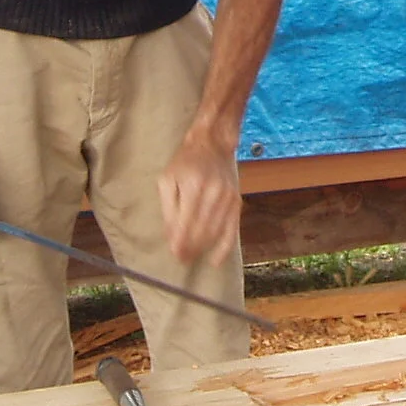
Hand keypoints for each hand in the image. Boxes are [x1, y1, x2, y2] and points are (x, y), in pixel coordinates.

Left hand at [160, 132, 241, 264]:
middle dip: (190, 248)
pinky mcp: (237, 203)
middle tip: (181, 259)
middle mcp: (214, 193)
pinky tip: (215, 261)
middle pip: (201, 231)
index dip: (180, 242)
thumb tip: (171, 237)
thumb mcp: (167, 180)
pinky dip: (224, 248)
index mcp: (194, 186)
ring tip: (191, 257)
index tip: (174, 254)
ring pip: (214, 233)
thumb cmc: (185, 163)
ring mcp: (228, 199)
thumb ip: (168, 209)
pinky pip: (232, 231)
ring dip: (202, 249)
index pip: (186, 223)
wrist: (212, 145)